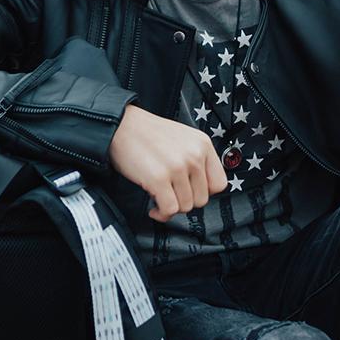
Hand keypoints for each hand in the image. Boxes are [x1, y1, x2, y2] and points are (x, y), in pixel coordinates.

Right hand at [108, 104, 227, 221]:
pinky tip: (154, 207)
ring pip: (185, 207)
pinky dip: (161, 214)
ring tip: (160, 199)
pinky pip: (169, 209)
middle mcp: (194, 155)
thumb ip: (196, 159)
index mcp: (203, 144)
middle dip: (184, 201)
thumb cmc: (147, 133)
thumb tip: (201, 190)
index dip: (204, 192)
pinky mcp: (159, 178)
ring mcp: (177, 167)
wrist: (120, 125)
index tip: (190, 191)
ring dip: (171, 208)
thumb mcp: (183, 139)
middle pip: (202, 199)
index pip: (219, 184)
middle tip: (170, 195)